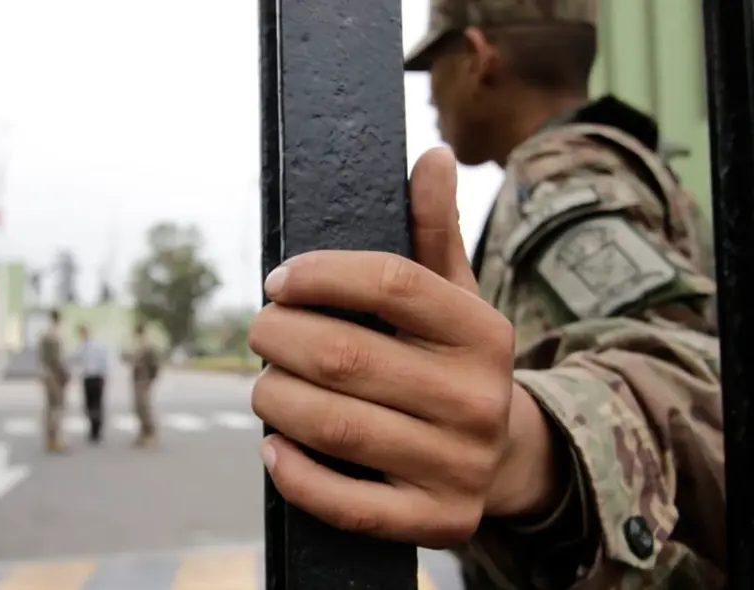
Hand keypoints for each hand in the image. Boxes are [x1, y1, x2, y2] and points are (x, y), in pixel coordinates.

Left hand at [248, 147, 558, 547]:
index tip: (278, 280)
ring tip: (263, 385)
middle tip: (259, 331)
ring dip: (275, 400)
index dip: (320, 274)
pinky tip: (273, 447)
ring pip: (335, 426)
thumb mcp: (454, 297)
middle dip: (279, 338)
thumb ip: (435, 232)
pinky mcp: (437, 521)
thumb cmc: (454, 363)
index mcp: (481, 332)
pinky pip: (349, 504)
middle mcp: (477, 398)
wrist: (506, 458)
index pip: (390, 283)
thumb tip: (433, 156)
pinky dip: (296, 474)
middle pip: (345, 356)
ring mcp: (458, 465)